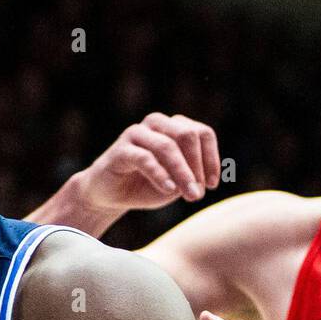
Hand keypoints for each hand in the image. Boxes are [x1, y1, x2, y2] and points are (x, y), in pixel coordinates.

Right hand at [75, 112, 220, 214]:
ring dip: (182, 173)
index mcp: (173, 127)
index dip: (211, 159)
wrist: (108, 195)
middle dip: (197, 166)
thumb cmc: (144, 186)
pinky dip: (160, 175)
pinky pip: (145, 158)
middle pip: (188, 135)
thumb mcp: (175, 183)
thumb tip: (204, 179)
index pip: (202, 133)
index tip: (213, 185)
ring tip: (189, 195)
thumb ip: (190, 177)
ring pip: (168, 146)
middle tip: (197, 194)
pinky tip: (169, 190)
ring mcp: (137, 133)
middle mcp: (157, 124)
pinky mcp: (121, 149)